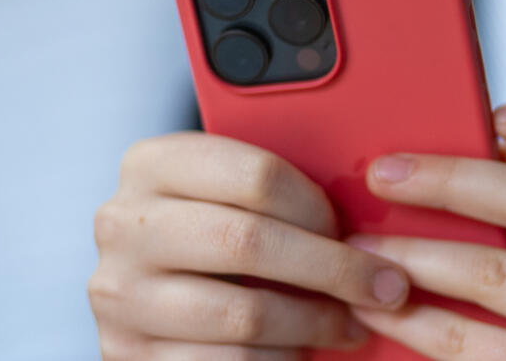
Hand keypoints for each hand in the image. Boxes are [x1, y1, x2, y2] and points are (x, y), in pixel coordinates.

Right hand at [88, 132, 410, 359]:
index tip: (351, 230)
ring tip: (350, 323)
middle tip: (385, 287)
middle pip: (249, 242)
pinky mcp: (126, 354)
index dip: (317, 207)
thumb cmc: (211, 232)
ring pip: (243, 312)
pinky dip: (281, 359)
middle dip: (332, 269)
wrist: (147, 293)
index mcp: (153, 164)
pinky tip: (302, 349)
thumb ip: (273, 190)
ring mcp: (120, 294)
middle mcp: (123, 225)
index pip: (255, 175)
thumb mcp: (225, 194)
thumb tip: (367, 208)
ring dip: (314, 323)